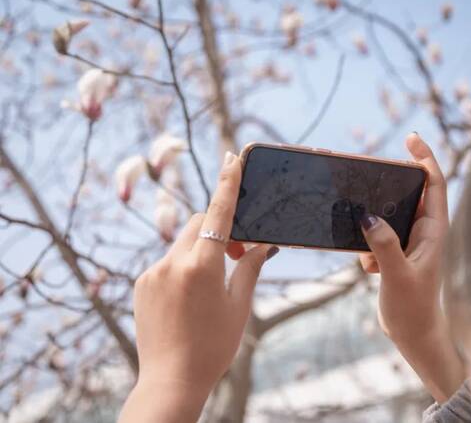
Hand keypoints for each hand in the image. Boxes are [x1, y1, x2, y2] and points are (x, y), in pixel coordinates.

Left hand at [119, 152, 277, 422]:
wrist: (171, 380)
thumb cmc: (213, 346)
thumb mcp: (239, 305)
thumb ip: (250, 267)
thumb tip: (262, 244)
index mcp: (202, 267)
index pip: (218, 214)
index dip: (227, 184)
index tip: (232, 157)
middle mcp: (172, 263)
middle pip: (200, 225)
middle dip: (220, 230)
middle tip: (239, 254)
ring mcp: (152, 273)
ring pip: (183, 244)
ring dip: (202, 250)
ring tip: (214, 283)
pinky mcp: (141, 284)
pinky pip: (167, 261)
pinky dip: (184, 265)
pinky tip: (191, 296)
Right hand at [359, 132, 464, 402]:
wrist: (413, 334)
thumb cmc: (413, 308)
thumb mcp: (397, 275)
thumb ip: (384, 245)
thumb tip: (367, 216)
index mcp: (434, 230)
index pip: (433, 184)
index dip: (425, 158)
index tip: (410, 138)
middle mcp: (424, 231)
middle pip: (409, 193)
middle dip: (388, 188)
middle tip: (367, 183)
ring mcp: (410, 241)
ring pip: (389, 215)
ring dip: (374, 223)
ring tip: (368, 249)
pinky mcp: (396, 252)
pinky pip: (378, 235)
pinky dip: (369, 246)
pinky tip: (369, 269)